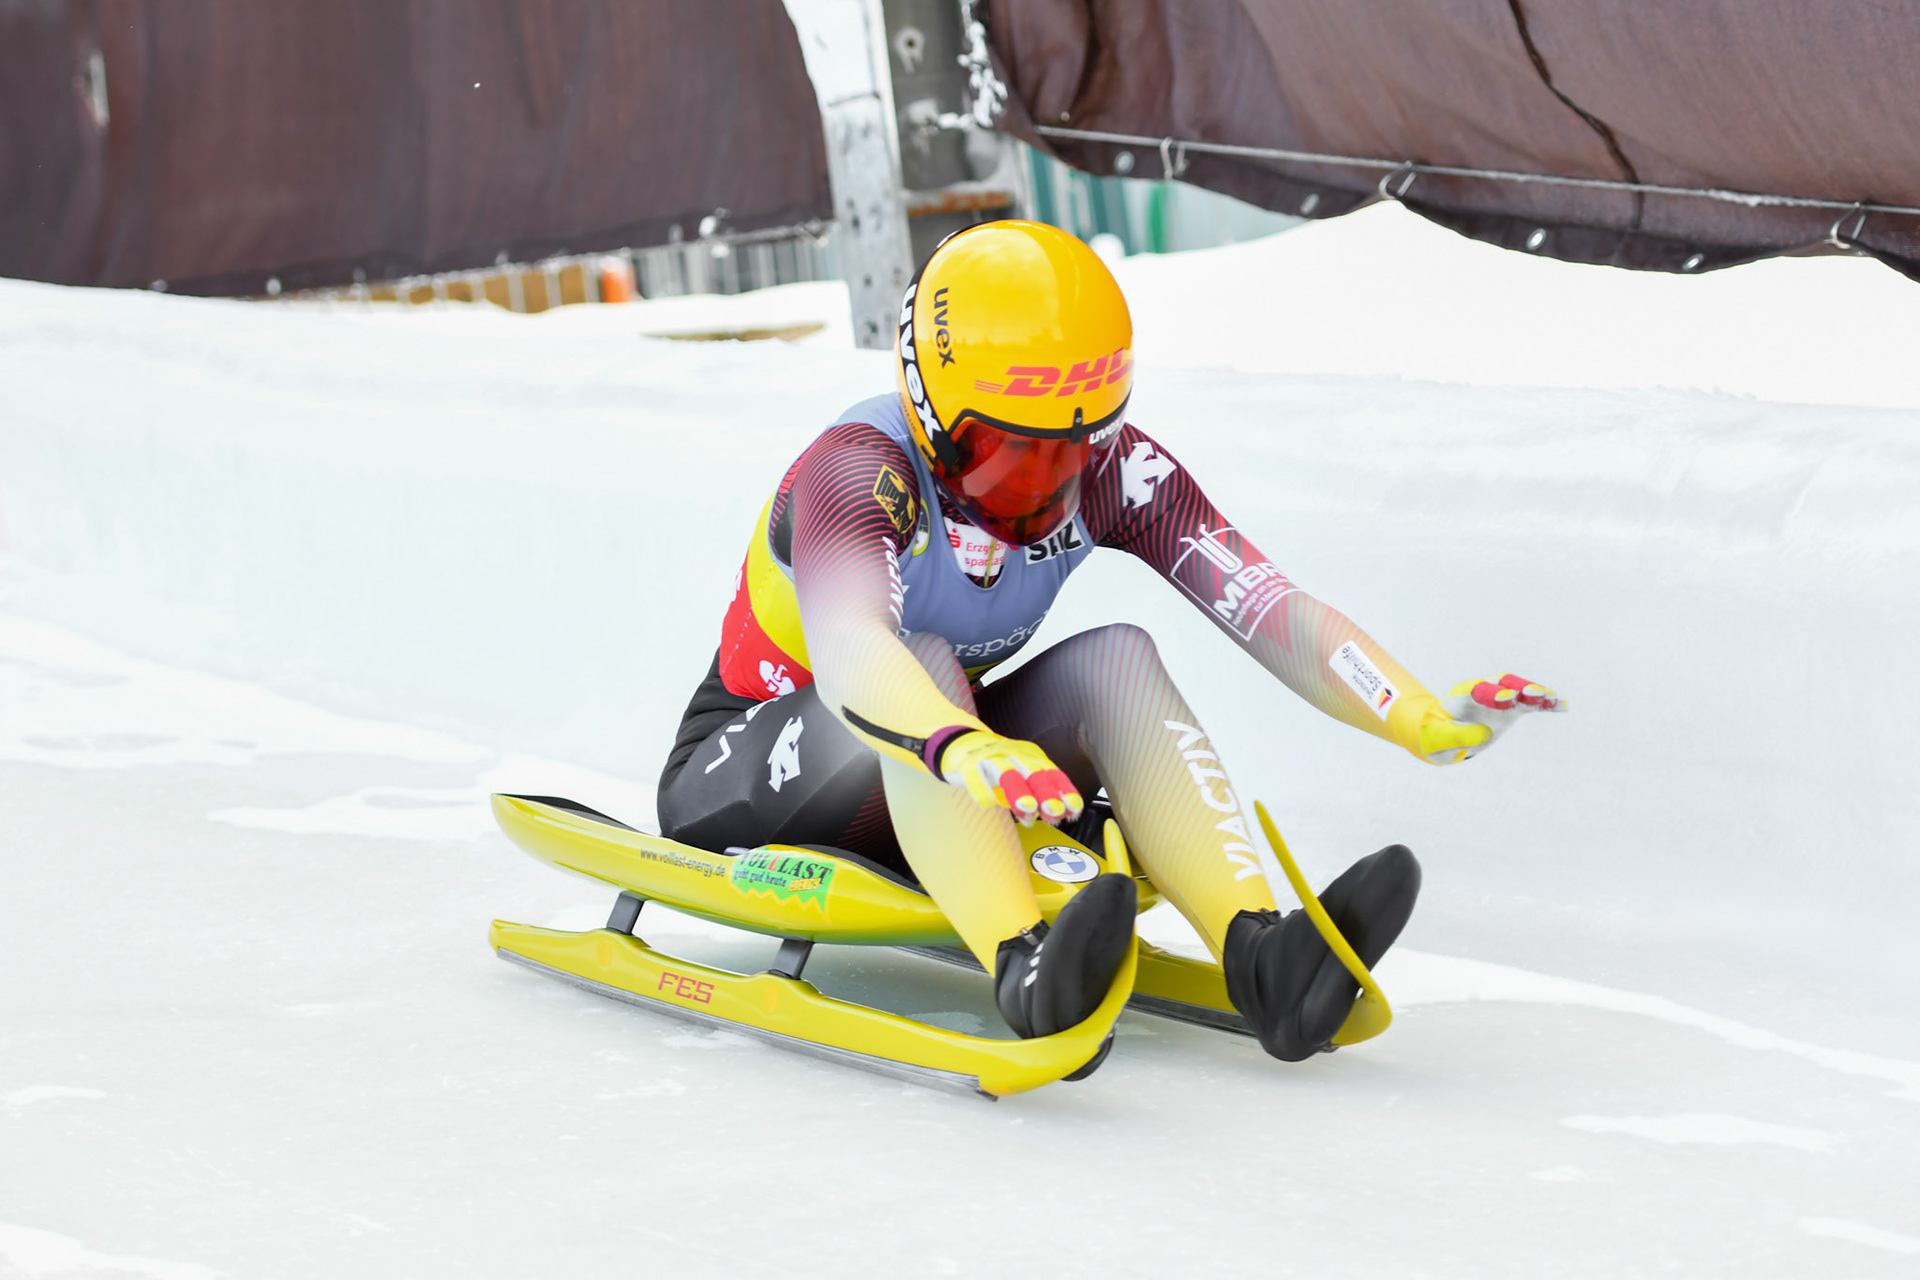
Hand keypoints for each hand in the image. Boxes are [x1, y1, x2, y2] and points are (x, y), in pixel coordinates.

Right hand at [938, 730, 1083, 823]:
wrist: (960, 743)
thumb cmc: (997, 763)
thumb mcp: (1021, 774)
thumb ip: (1037, 795)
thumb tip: (1056, 817)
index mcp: (1030, 756)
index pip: (1052, 772)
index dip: (1064, 791)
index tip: (1074, 808)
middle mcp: (1013, 754)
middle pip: (1032, 772)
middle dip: (1045, 792)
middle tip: (1054, 811)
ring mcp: (990, 758)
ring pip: (1006, 773)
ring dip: (1018, 791)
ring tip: (1027, 809)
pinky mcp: (968, 765)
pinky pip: (975, 777)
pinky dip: (982, 790)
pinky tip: (988, 804)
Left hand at [1418, 674, 1566, 763]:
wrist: (1440, 734)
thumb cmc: (1436, 735)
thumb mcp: (1439, 738)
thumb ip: (1457, 735)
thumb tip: (1484, 733)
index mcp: (1462, 696)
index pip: (1479, 689)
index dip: (1494, 693)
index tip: (1509, 700)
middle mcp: (1482, 692)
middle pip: (1503, 683)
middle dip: (1519, 687)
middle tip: (1535, 695)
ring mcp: (1498, 699)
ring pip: (1519, 690)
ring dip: (1535, 693)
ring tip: (1553, 699)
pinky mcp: (1510, 710)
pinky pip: (1529, 705)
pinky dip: (1544, 704)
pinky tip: (1562, 706)